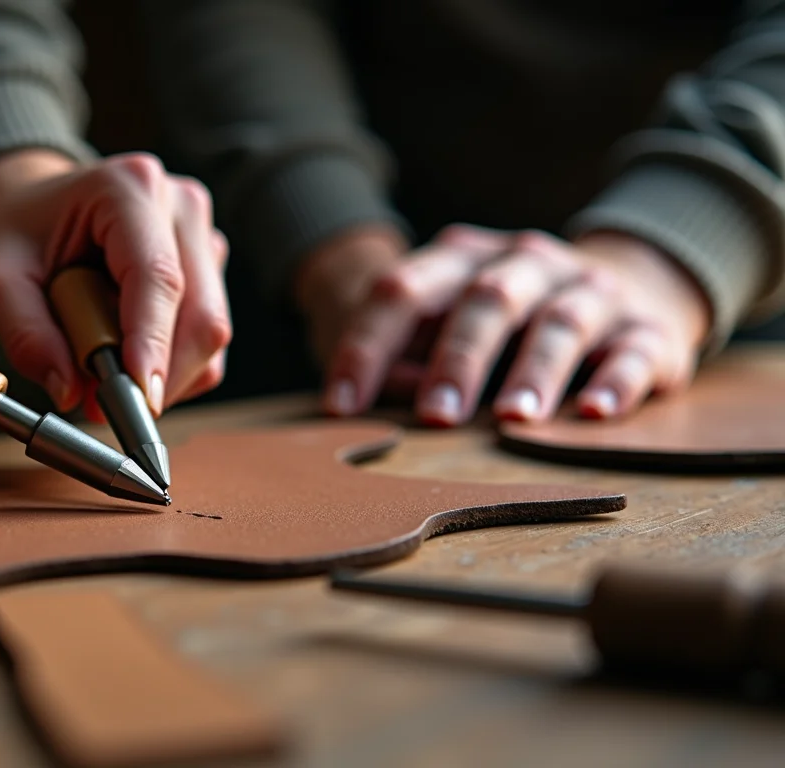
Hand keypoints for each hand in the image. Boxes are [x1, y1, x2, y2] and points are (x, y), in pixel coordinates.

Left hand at [0, 150, 230, 416]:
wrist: (38, 203)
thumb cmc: (19, 232)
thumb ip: (27, 334)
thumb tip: (70, 392)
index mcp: (127, 189)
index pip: (158, 278)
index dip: (153, 343)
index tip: (139, 398)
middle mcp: (179, 205)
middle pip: (199, 314)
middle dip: (160, 375)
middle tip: (105, 405)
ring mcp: (202, 234)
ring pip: (210, 332)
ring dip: (165, 372)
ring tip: (106, 371)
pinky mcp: (210, 265)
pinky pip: (206, 336)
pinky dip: (173, 364)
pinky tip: (129, 354)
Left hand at [300, 224, 711, 423]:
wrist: (635, 282)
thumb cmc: (509, 321)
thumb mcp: (447, 322)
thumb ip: (407, 358)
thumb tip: (377, 404)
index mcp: (462, 260)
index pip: (403, 290)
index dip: (367, 346)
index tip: (341, 406)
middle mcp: (526, 264)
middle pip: (486, 300)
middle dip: (457, 360)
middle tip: (433, 418)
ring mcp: (591, 290)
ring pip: (560, 322)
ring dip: (533, 372)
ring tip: (511, 420)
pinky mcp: (649, 329)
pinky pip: (634, 351)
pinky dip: (616, 382)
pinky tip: (595, 413)